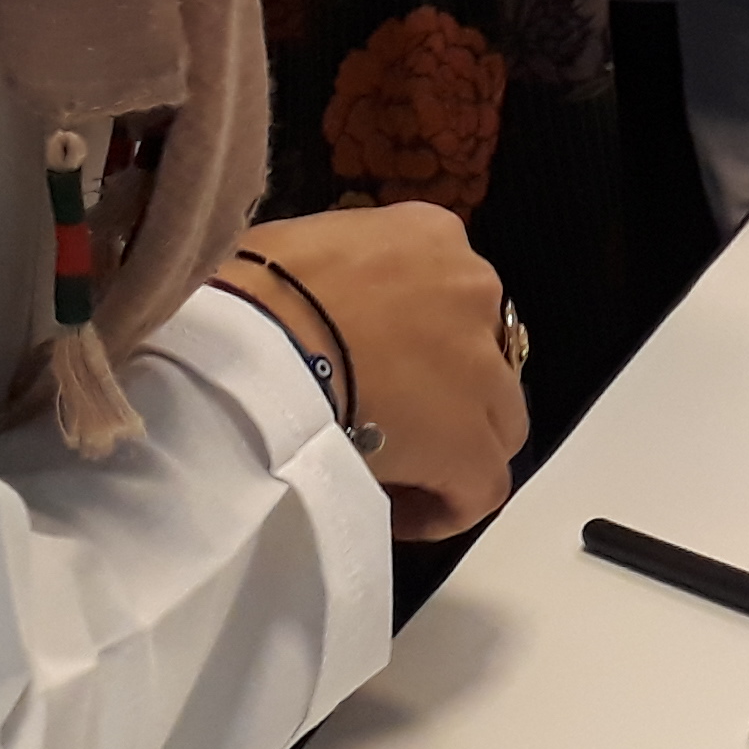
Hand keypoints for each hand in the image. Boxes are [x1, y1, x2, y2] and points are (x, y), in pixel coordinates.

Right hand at [222, 206, 529, 542]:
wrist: (255, 340)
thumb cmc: (252, 290)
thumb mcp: (303, 248)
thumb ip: (339, 275)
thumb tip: (322, 309)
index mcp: (430, 235)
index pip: (447, 294)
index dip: (418, 344)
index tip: (374, 373)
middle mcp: (473, 289)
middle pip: (482, 355)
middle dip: (447, 392)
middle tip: (387, 423)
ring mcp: (483, 366)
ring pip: (495, 419)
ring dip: (453, 446)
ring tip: (394, 472)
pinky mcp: (472, 441)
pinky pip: (482, 486)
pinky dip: (449, 505)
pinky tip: (399, 513)